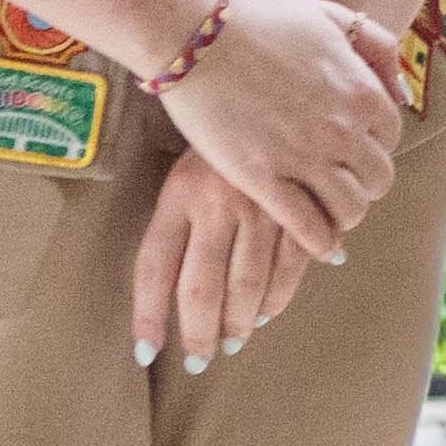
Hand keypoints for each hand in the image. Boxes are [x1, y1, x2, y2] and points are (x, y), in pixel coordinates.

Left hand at [129, 149, 315, 371]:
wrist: (265, 87)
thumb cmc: (218, 140)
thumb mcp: (184, 174)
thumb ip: (176, 226)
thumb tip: (167, 289)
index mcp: (180, 194)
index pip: (153, 267)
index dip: (148, 315)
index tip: (145, 352)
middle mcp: (217, 204)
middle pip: (201, 287)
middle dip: (200, 332)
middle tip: (200, 358)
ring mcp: (262, 206)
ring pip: (248, 283)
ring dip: (240, 321)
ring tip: (233, 340)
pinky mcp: (300, 206)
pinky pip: (291, 265)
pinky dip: (279, 297)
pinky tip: (267, 312)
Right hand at [145, 0, 405, 262]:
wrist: (199, 35)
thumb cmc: (262, 20)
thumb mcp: (334, 17)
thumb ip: (376, 48)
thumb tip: (400, 92)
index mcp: (362, 92)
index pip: (392, 138)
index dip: (374, 147)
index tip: (354, 151)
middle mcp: (343, 129)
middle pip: (378, 179)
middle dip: (364, 184)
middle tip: (342, 185)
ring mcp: (304, 157)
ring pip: (349, 208)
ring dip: (343, 216)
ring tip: (329, 217)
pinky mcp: (263, 179)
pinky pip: (307, 227)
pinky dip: (319, 242)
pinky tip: (318, 247)